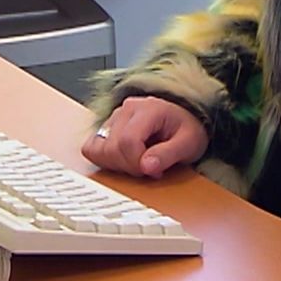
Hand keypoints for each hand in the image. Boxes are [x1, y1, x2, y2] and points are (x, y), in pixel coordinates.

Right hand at [80, 95, 207, 177]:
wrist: (184, 120)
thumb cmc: (187, 129)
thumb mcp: (188, 143)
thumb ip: (168, 154)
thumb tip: (147, 167)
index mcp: (148, 109)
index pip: (128, 141)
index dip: (137, 163)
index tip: (154, 171)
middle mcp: (126, 109)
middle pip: (112, 147)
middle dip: (129, 167)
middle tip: (149, 168)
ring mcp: (114, 117)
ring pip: (98, 149)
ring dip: (116, 165)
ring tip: (137, 163)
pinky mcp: (107, 127)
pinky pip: (91, 147)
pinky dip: (104, 160)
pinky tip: (123, 161)